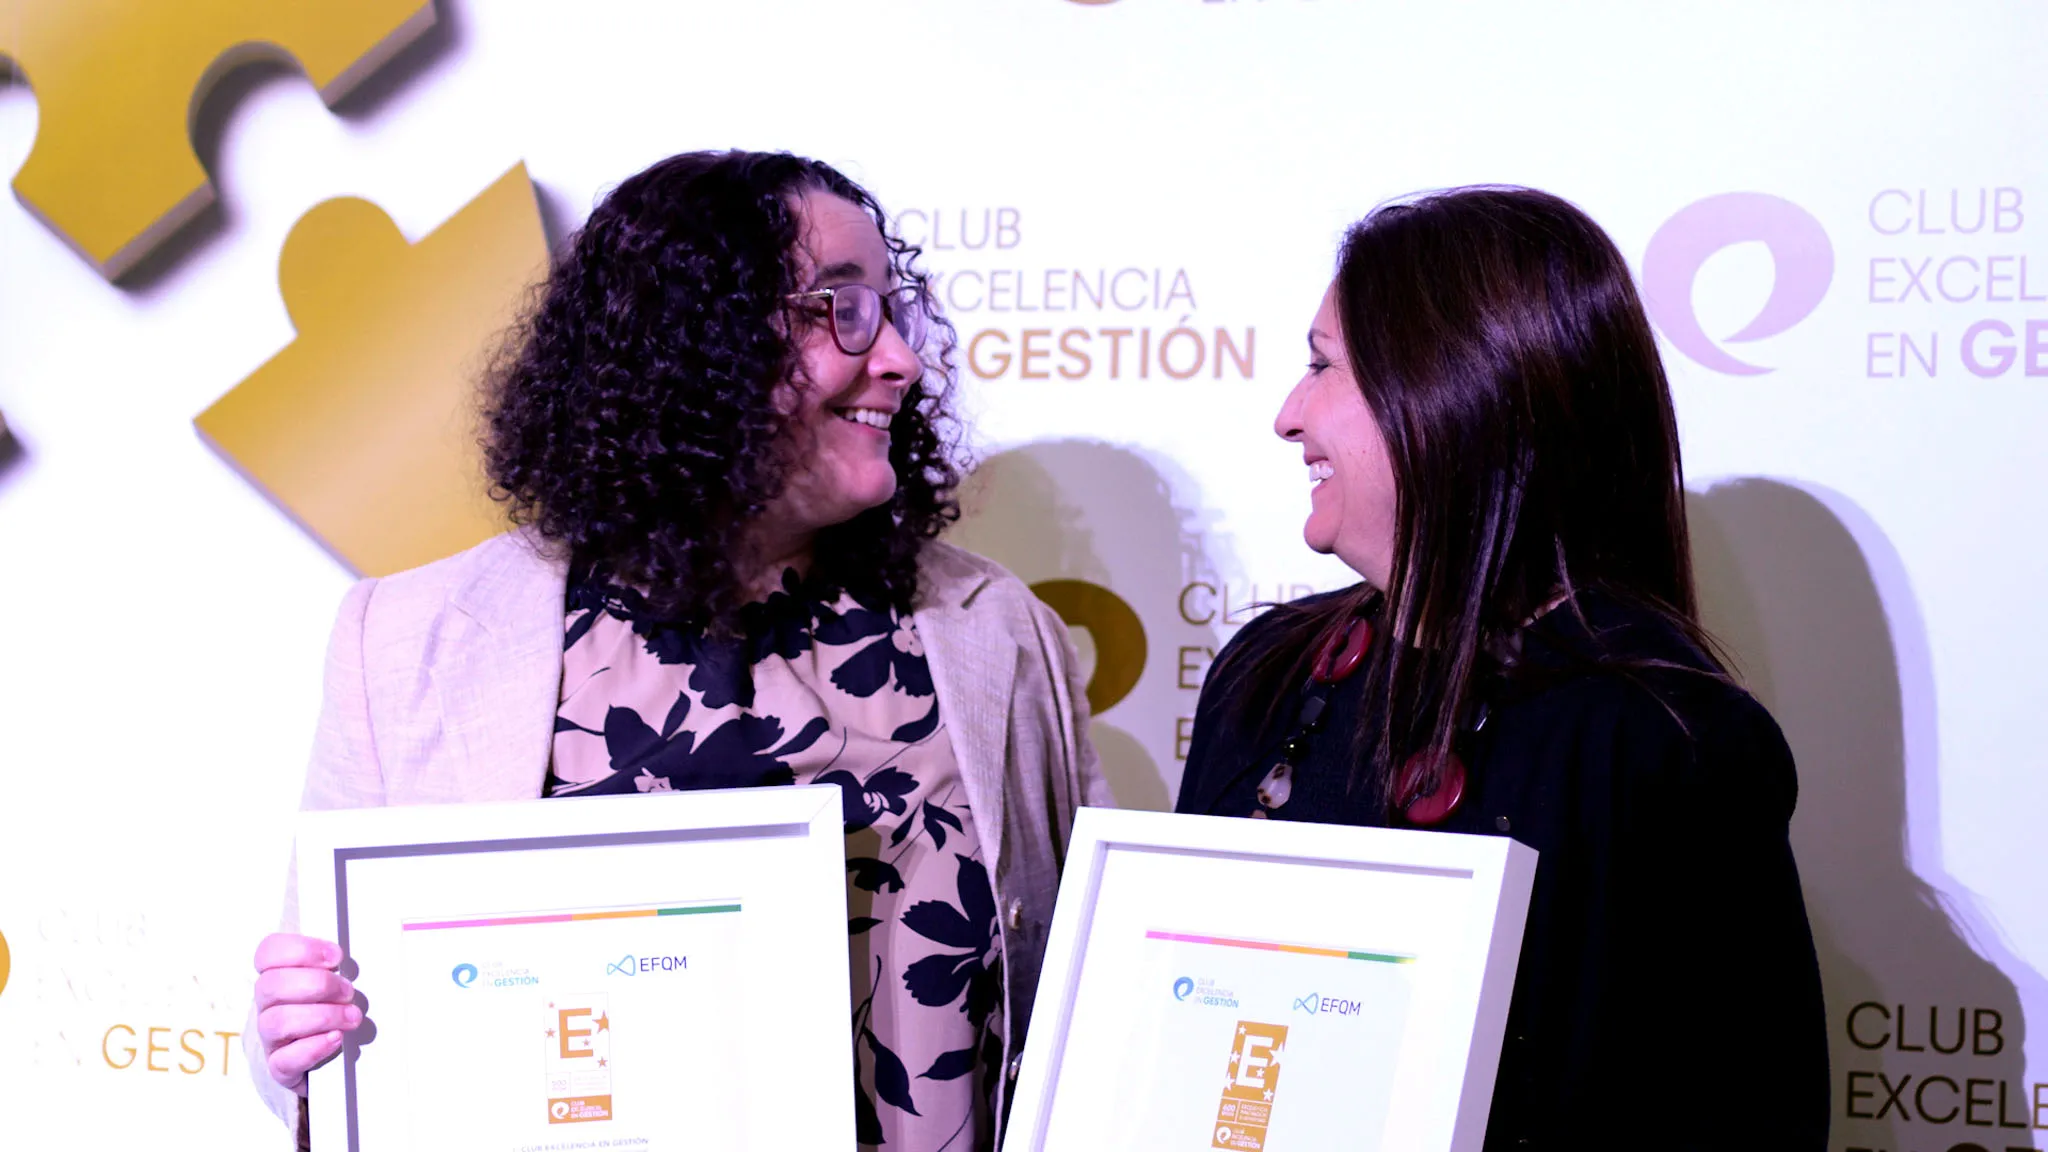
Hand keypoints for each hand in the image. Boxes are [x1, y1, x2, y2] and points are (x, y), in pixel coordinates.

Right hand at [253, 933, 360, 1093]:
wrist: (325, 1062)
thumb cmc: (331, 1011)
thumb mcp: (334, 984)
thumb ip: (336, 968)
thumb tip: (361, 956)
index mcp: (277, 976)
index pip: (268, 952)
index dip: (300, 950)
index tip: (336, 957)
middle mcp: (268, 1005)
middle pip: (271, 986)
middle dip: (318, 985)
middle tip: (349, 992)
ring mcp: (270, 1038)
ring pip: (277, 1022)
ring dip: (321, 1016)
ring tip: (351, 1017)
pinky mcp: (280, 1068)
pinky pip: (283, 1060)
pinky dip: (313, 1047)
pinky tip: (335, 1039)